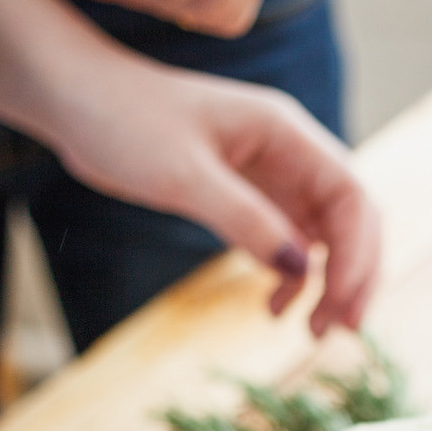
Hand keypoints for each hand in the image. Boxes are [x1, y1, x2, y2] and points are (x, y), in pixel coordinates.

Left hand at [52, 60, 379, 334]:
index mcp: (285, 132)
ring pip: (323, 235)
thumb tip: (300, 269)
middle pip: (349, 218)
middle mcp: (289, 152)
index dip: (356, 252)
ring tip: (314, 331)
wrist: (75, 99)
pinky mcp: (244, 195)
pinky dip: (290, 277)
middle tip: (342, 330)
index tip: (341, 303)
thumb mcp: (184, 175)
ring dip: (328, 282)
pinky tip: (273, 307)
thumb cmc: (125, 121)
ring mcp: (269, 174)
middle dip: (354, 274)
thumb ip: (245, 220)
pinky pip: (285, 241)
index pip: (350, 195)